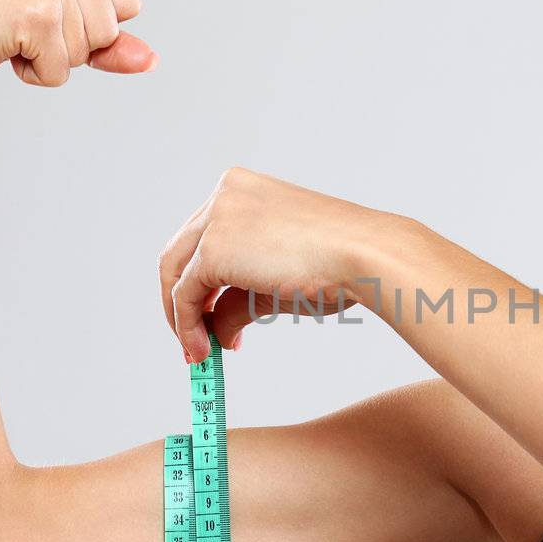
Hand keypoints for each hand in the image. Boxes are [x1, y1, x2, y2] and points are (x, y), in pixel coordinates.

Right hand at [0, 0, 154, 94]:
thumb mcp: (55, 16)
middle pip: (112, 30)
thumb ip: (108, 39)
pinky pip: (60, 71)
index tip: (42, 6)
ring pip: (89, 52)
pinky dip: (31, 72)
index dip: (88, 23)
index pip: (128, 5)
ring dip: (50, 56)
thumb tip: (150, 60)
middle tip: (20, 19)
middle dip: (71, 42)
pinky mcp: (37, 10)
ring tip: (9, 27)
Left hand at [159, 166, 406, 361]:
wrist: (367, 255)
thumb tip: (217, 330)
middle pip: (180, 253)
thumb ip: (240, 297)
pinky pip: (184, 295)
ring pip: (175, 274)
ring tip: (200, 352)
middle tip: (195, 338)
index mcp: (245, 189)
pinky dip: (187, 325)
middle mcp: (225, 194)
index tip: (207, 315)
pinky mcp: (212, 249)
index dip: (200, 281)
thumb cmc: (343, 264)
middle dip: (184, 301)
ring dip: (182, 318)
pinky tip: (204, 349)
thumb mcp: (279, 278)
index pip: (202, 237)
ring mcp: (216, 217)